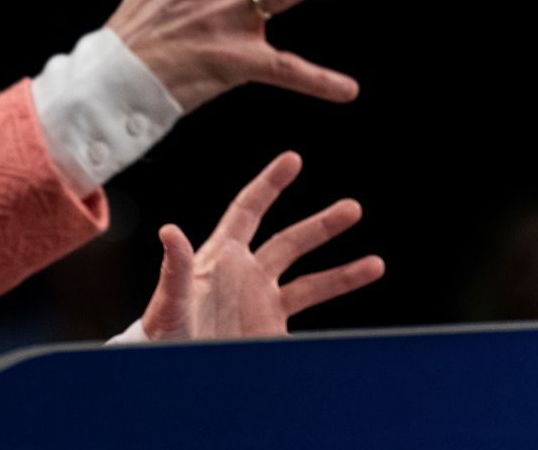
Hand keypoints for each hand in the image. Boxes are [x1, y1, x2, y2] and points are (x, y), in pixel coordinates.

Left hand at [139, 152, 384, 340]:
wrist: (171, 378)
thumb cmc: (161, 338)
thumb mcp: (168, 303)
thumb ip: (173, 268)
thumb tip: (169, 230)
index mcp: (220, 258)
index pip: (249, 210)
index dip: (270, 183)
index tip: (293, 159)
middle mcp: (245, 276)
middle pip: (291, 241)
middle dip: (322, 226)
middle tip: (353, 208)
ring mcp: (261, 305)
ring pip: (310, 283)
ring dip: (342, 274)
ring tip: (376, 264)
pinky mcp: (270, 333)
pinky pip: (308, 319)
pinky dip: (331, 314)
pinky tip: (347, 318)